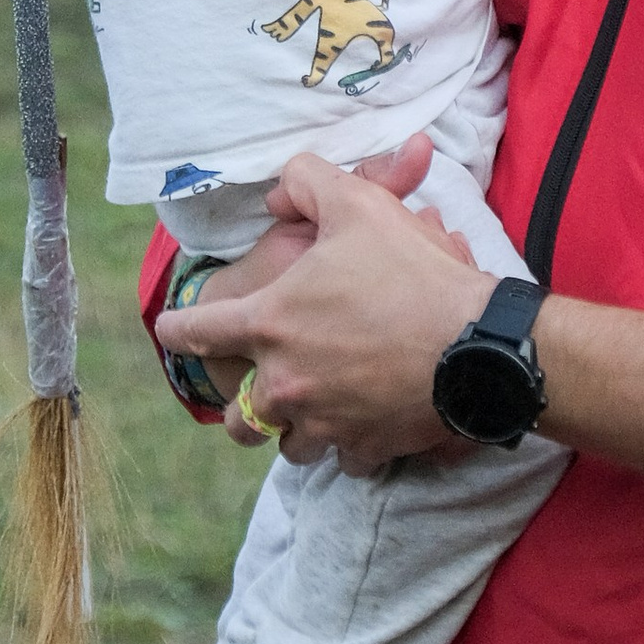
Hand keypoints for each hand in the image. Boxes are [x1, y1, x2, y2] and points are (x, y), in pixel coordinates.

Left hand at [156, 155, 484, 471]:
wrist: (475, 345)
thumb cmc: (410, 272)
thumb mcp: (356, 204)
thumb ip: (306, 183)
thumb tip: (279, 191)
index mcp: (270, 324)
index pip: (198, 331)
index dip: (177, 328)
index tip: (167, 331)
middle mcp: (286, 384)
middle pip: (238, 419)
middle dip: (240, 410)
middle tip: (252, 398)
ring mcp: (325, 424)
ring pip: (289, 446)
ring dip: (294, 431)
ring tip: (310, 413)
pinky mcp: (366, 448)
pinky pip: (344, 461)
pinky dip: (348, 448)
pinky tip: (361, 429)